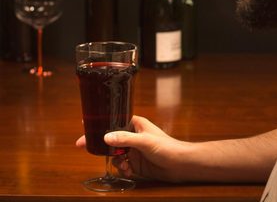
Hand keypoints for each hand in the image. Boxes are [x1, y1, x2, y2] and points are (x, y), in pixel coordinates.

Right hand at [76, 115, 191, 181]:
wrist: (179, 165)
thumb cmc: (166, 146)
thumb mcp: (145, 141)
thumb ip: (125, 139)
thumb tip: (106, 137)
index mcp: (135, 124)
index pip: (114, 121)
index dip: (101, 123)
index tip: (85, 125)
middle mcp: (133, 136)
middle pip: (111, 138)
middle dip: (100, 143)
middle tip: (83, 145)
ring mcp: (133, 150)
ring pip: (114, 153)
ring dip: (114, 159)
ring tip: (122, 163)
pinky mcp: (135, 163)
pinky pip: (121, 165)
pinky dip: (121, 168)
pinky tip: (129, 170)